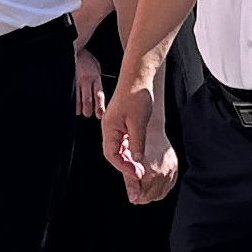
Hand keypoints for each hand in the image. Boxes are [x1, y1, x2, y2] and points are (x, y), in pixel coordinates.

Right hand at [72, 42, 106, 119]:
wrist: (74, 50)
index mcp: (95, 77)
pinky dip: (71, 102)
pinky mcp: (68, 82)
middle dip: (88, 110)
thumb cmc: (87, 60)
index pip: (98, 95)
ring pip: (77, 100)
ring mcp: (75, 81)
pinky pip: (69, 95)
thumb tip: (100, 97)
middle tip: (89, 114)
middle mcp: (85, 80)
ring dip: (79, 108)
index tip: (100, 115)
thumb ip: (98, 83)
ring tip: (81, 112)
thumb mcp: (97, 69)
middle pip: (87, 100)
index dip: (100, 107)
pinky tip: (72, 106)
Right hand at [103, 72, 176, 198]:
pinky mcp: (123, 124)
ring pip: (121, 149)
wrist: (139, 77)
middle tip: (141, 175)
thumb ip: (137, 143)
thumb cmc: (137, 95)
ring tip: (142, 169)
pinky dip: (133, 151)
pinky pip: (126, 143)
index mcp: (109, 128)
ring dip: (130, 160)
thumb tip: (136, 162)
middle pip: (114, 154)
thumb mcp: (138, 122)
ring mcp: (116, 127)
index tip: (137, 174)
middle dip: (126, 166)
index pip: (112, 155)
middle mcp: (110, 129)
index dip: (124, 167)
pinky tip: (142, 157)